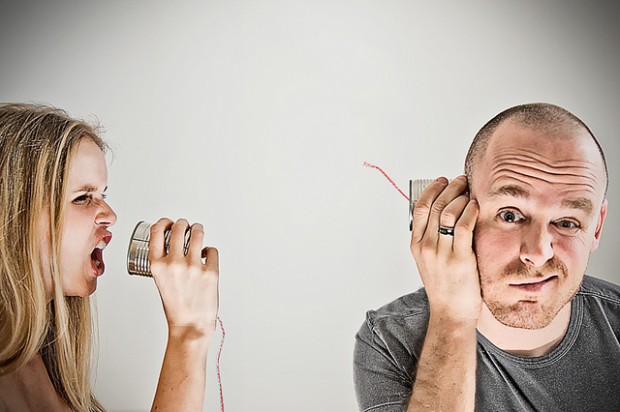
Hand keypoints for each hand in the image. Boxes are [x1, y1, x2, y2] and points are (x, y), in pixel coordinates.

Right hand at [148, 218, 218, 338]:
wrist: (190, 325)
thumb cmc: (176, 307)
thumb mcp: (160, 281)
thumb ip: (164, 262)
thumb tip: (173, 244)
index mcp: (157, 266)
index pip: (157, 231)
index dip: (163, 222)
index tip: (167, 222)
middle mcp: (174, 264)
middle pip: (178, 227)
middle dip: (183, 223)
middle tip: (185, 226)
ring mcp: (193, 267)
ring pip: (197, 233)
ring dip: (198, 229)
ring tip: (198, 232)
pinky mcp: (210, 271)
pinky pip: (211, 250)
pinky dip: (209, 251)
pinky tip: (206, 255)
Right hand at [410, 176, 480, 322]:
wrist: (451, 312)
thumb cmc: (444, 285)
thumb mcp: (429, 260)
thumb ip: (432, 238)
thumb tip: (445, 209)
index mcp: (416, 245)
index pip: (419, 208)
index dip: (432, 189)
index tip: (442, 180)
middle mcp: (426, 247)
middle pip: (435, 206)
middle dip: (450, 187)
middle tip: (462, 180)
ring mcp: (442, 253)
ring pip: (449, 212)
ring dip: (461, 196)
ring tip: (470, 192)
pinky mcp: (460, 259)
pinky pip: (464, 227)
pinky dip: (470, 211)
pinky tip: (476, 206)